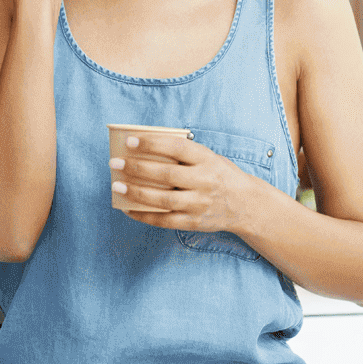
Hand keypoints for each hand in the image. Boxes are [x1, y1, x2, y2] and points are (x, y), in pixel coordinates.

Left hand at [110, 134, 256, 234]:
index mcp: (207, 160)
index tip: (130, 141)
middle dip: (137, 168)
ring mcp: (199, 204)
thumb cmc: (220, 175)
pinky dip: (145, 216)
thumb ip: (184, 155)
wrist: (247, 205)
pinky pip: (165, 220)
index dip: (152, 144)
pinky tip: (128, 209)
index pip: (177, 148)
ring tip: (117, 185)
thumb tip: (145, 150)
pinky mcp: (194, 222)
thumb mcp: (209, 158)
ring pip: (163, 199)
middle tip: (115, 163)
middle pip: (166, 175)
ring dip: (137, 192)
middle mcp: (204, 181)